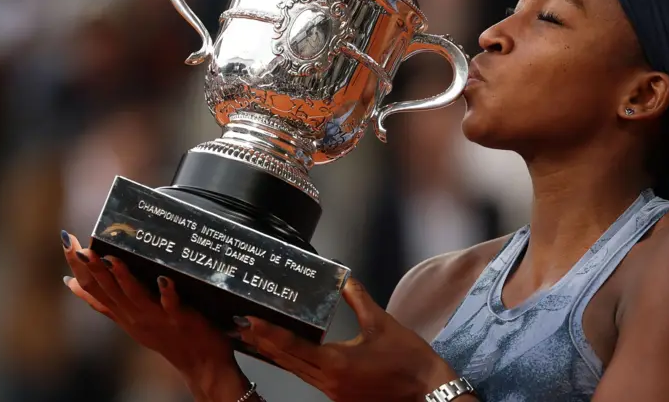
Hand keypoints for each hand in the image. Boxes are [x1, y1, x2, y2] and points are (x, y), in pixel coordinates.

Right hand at [61, 230, 250, 399]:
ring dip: (122, 277)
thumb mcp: (127, 318)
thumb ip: (103, 302)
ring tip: (111, 258)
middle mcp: (133, 315)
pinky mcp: (178, 319)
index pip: (92, 288)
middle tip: (80, 248)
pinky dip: (167, 293)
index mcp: (121, 312)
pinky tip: (164, 279)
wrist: (196, 359)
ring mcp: (155, 317)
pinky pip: (171, 305)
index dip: (78, 266)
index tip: (67, 242)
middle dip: (93, 268)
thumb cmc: (163, 334)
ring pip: (134, 296)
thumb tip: (71, 283)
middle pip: (108, 290)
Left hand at [237, 277, 464, 401]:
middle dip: (262, 343)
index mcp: (335, 364)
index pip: (291, 347)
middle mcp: (327, 382)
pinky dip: (294, 364)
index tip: (248, 320)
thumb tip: (344, 279)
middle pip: (286, 362)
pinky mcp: (340, 396)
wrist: (427, 393)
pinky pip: (309, 377)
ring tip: (255, 337)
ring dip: (275, 355)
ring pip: (295, 372)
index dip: (267, 333)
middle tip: (240, 324)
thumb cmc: (408, 361)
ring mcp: (332, 392)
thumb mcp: (383, 324)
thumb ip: (359, 300)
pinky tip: (288, 353)